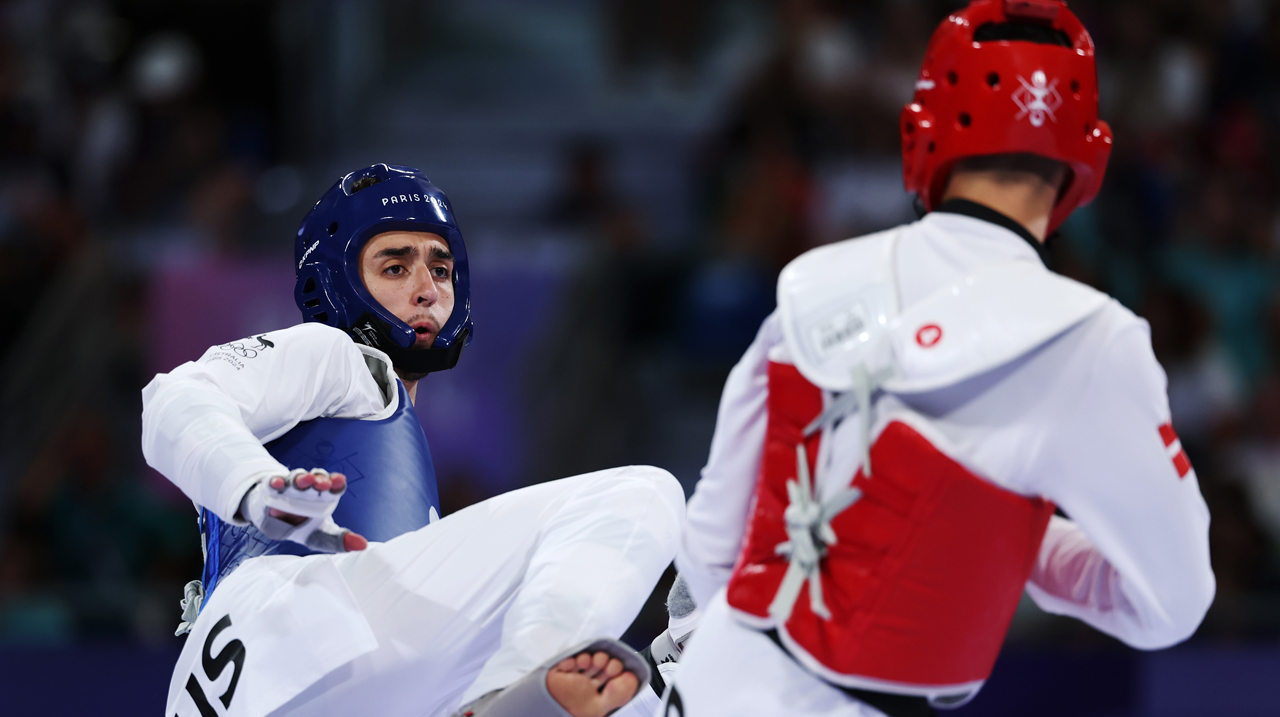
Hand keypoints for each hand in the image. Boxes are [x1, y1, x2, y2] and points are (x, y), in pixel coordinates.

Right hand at [239, 468, 367, 551]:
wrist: (275, 523)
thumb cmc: (303, 525)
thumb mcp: (320, 536)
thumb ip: (339, 541)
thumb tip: (363, 546)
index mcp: (323, 497)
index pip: (333, 487)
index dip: (336, 483)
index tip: (339, 481)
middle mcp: (309, 489)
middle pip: (317, 480)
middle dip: (321, 480)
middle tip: (324, 483)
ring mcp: (290, 487)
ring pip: (297, 478)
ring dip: (302, 478)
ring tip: (306, 480)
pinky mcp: (271, 489)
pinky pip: (273, 483)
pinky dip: (276, 481)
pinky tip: (277, 483)